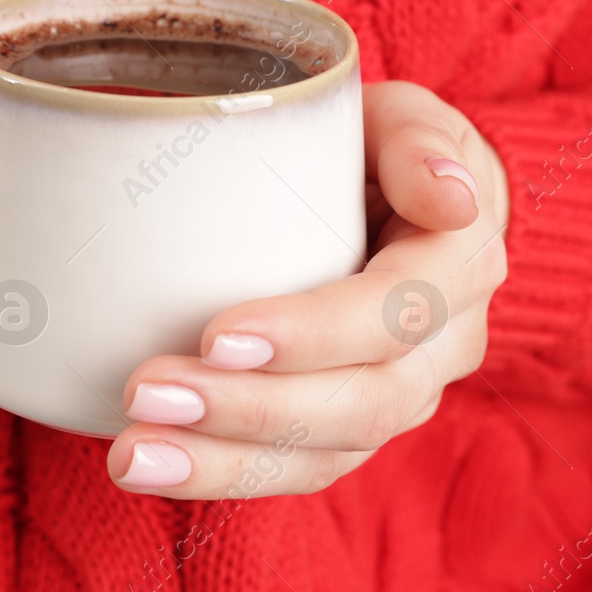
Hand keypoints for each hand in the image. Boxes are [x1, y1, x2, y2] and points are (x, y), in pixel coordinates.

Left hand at [107, 80, 508, 496]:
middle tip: (148, 391)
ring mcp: (403, 397)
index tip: (218, 336)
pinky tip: (152, 465)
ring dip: (224, 460)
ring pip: (326, 453)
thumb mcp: (402, 118)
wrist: (403, 199)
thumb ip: (421, 140)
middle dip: (249, 407)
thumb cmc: (384, 148)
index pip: (394, 314)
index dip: (313, 335)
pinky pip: (299, 470)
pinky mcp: (353, 427)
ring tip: (133, 452)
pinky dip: (223, 474)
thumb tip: (451, 202)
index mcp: (459, 267)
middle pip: (361, 402)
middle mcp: (445, 348)